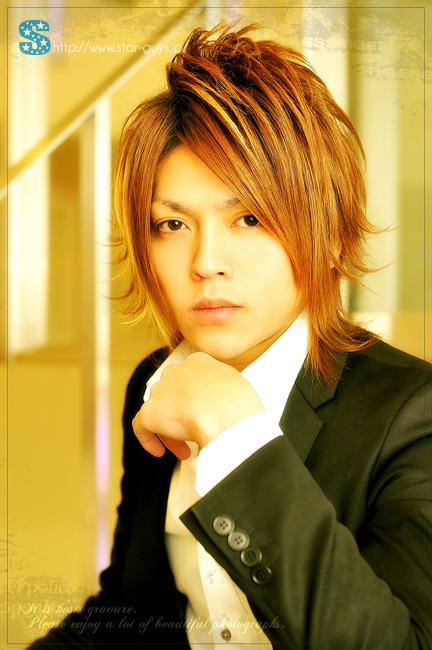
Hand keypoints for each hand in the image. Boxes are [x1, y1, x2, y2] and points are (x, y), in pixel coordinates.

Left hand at [132, 352, 264, 458]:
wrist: (225, 412)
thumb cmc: (239, 403)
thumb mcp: (238, 386)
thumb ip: (224, 390)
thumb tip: (222, 404)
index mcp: (199, 362)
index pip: (191, 381)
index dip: (195, 401)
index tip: (204, 415)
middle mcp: (176, 372)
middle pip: (173, 396)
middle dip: (182, 417)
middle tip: (194, 435)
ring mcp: (161, 391)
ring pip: (159, 411)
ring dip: (171, 432)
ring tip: (185, 450)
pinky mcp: (150, 412)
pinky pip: (141, 426)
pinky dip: (148, 439)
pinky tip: (159, 451)